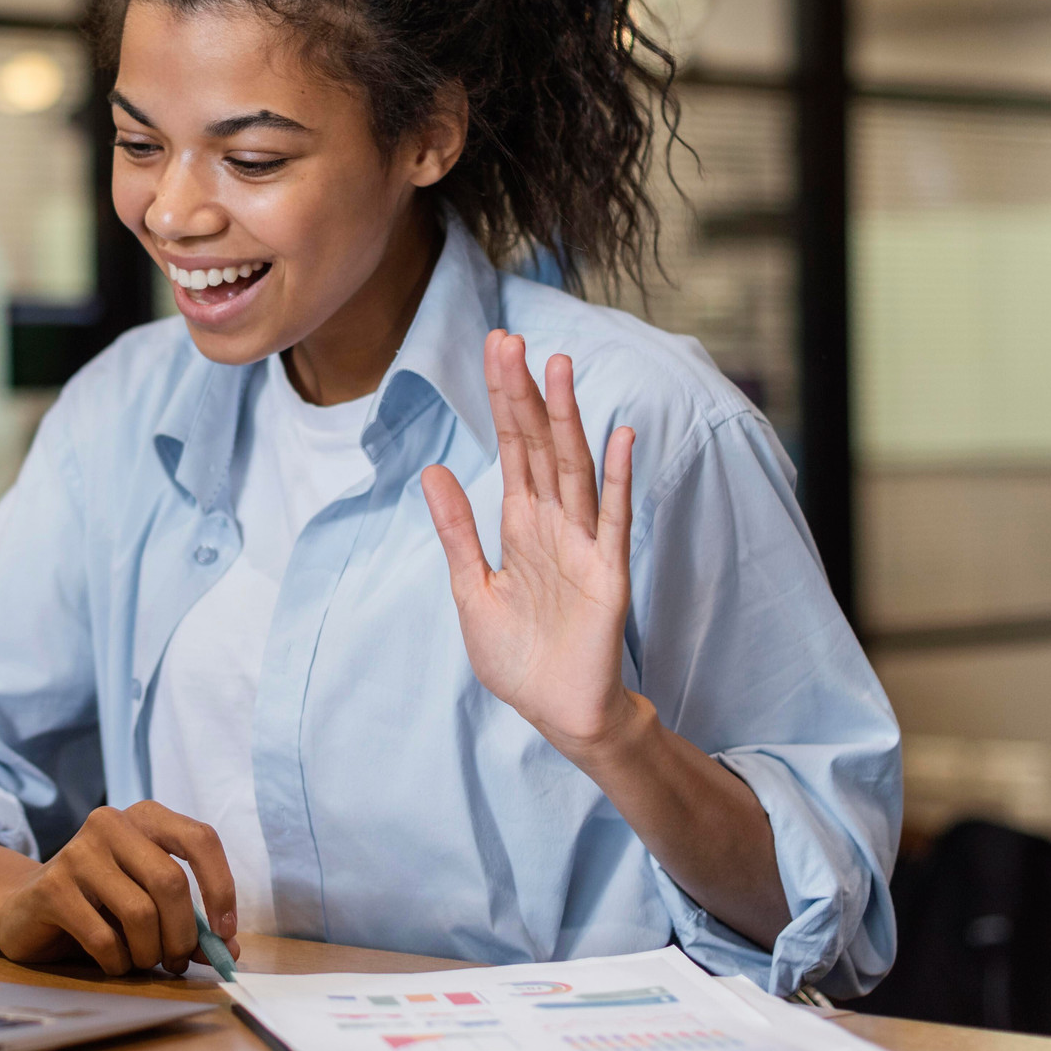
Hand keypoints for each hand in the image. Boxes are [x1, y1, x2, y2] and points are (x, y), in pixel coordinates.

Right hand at [0, 800, 238, 975]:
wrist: (23, 908)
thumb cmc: (100, 905)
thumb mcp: (151, 906)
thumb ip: (192, 923)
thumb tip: (229, 950)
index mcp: (145, 817)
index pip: (201, 839)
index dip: (222, 888)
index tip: (225, 931)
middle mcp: (111, 823)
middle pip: (171, 883)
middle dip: (183, 934)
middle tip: (179, 961)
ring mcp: (77, 852)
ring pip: (140, 913)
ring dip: (150, 953)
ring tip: (143, 961)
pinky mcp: (52, 888)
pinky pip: (104, 938)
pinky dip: (118, 962)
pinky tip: (113, 962)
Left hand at [419, 332, 642, 763]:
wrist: (557, 713)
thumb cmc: (519, 657)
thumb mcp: (471, 588)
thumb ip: (457, 531)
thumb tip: (432, 471)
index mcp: (521, 526)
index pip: (514, 449)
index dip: (503, 401)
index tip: (495, 350)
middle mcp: (554, 524)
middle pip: (540, 446)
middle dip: (524, 395)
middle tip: (511, 338)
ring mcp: (584, 545)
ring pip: (574, 468)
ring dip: (567, 419)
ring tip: (558, 367)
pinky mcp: (607, 575)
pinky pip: (613, 519)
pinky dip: (617, 477)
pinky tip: (618, 435)